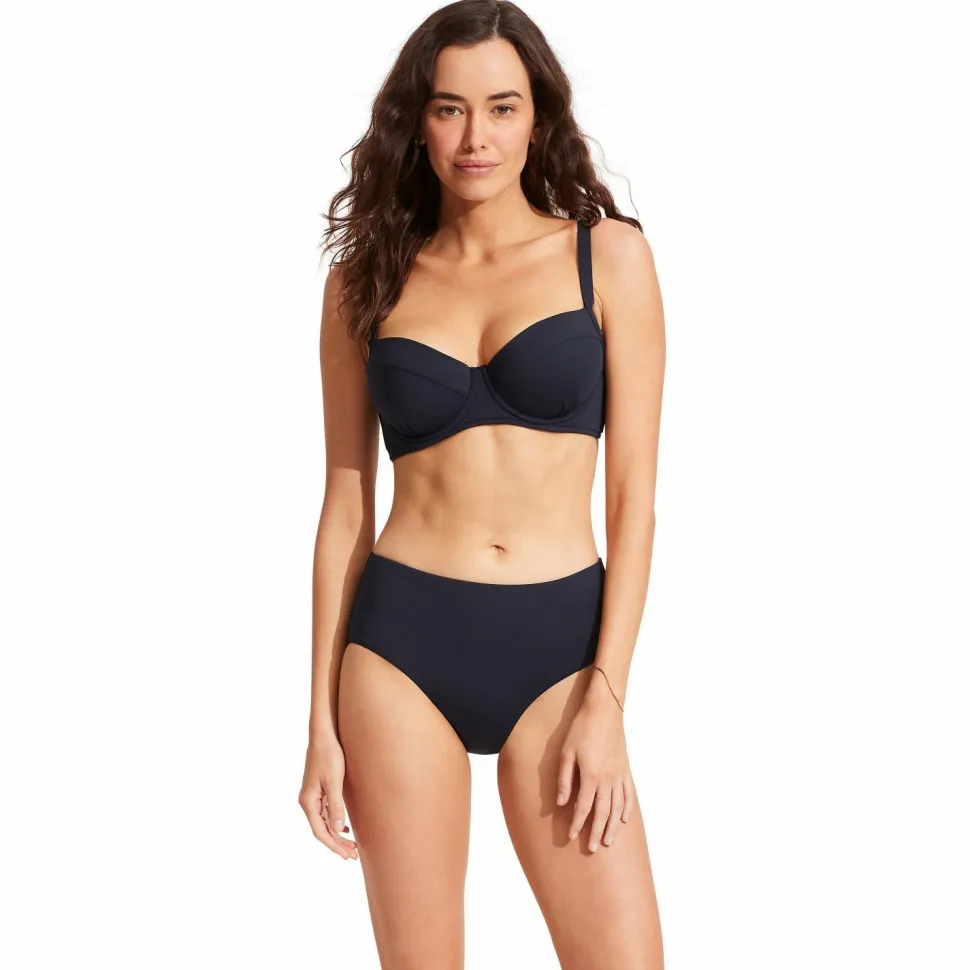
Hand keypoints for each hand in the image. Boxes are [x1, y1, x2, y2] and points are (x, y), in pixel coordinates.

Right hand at [298, 735, 358, 860]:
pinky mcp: (318, 790)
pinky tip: (345, 827)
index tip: (347, 855)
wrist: (323, 736)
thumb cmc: (329, 756)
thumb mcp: (334, 782)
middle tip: (353, 855)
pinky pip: (325, 812)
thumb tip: (337, 830)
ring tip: (351, 846)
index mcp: (308, 802)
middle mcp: (307, 801)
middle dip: (337, 844)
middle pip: (322, 829)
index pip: (320, 832)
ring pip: (324, 822)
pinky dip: (335, 822)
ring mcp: (312, 796)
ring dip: (337, 834)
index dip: (334, 845)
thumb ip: (335, 806)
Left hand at [556, 675, 634, 851]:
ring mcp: (619, 775)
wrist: (604, 710)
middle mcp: (608, 779)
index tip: (571, 837)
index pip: (584, 808)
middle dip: (597, 832)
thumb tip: (560, 803)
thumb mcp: (566, 752)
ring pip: (618, 807)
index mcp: (591, 776)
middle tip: (593, 848)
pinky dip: (628, 808)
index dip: (577, 824)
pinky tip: (625, 819)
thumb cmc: (581, 729)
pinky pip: (629, 794)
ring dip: (613, 826)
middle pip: (603, 813)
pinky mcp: (625, 768)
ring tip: (609, 841)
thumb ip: (564, 779)